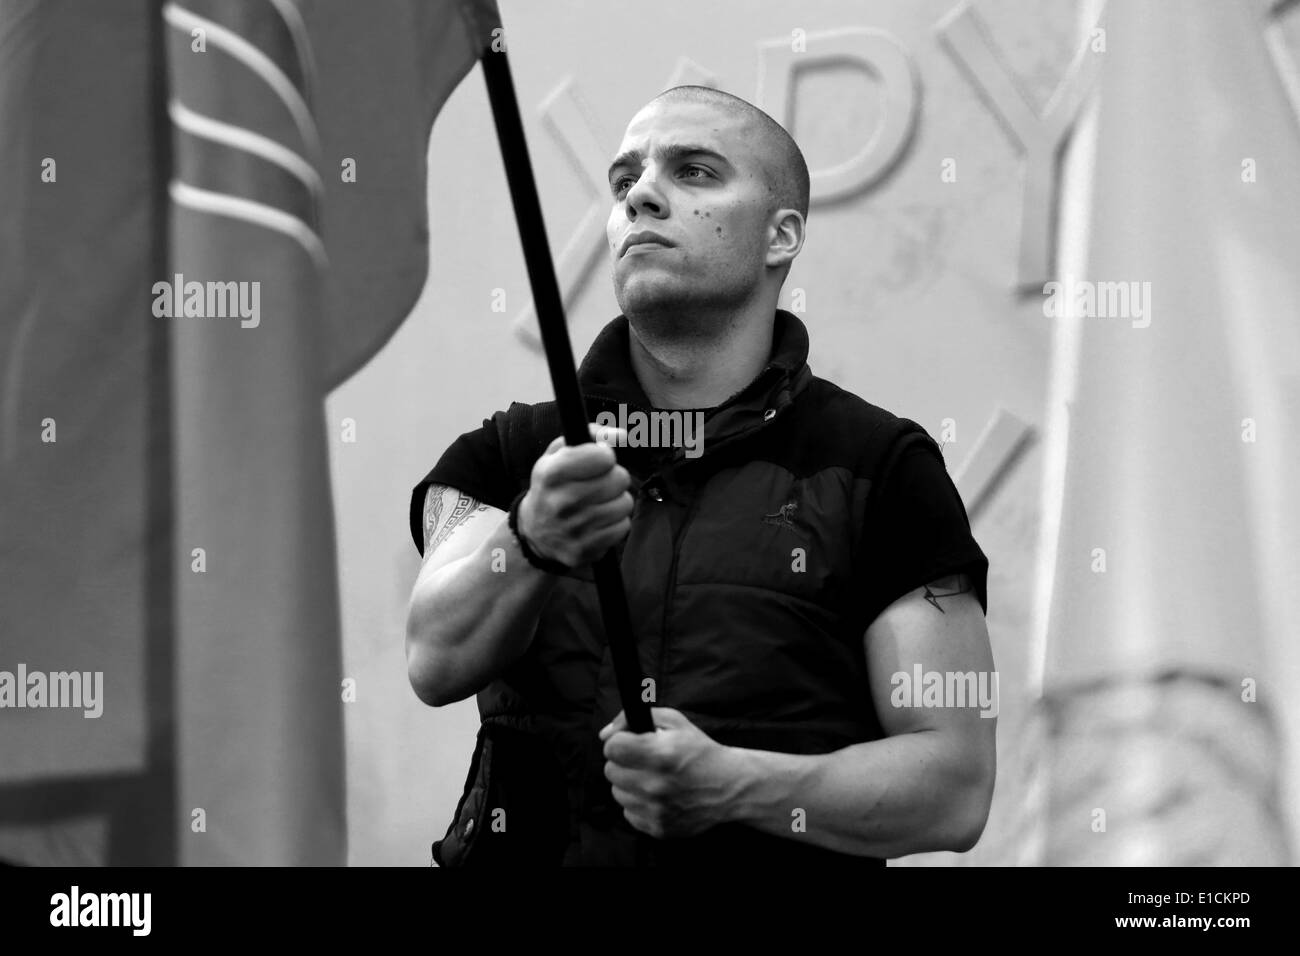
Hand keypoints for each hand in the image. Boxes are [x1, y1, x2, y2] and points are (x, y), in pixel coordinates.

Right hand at [519, 423, 632, 566]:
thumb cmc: (554, 486)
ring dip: (616, 501)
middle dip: (613, 478)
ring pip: (624, 504)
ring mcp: (573, 529)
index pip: (602, 456)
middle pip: (618, 479)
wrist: (535, 532)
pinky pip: (622, 527)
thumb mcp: (559, 455)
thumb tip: (622, 435)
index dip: (604, 456)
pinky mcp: (585, 549)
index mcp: (551, 473)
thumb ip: (591, 436)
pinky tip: (599, 521)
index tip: (598, 461)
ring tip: (599, 502)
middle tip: (599, 483)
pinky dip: (616, 523)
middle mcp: (561, 502)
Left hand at [599, 707, 740, 839]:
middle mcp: (656, 785)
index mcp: (660, 755)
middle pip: (610, 771)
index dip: (619, 741)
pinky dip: (639, 804)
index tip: (630, 742)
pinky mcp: (658, 828)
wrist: (729, 786)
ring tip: (652, 778)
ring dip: (629, 784)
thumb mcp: (674, 721)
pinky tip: (658, 796)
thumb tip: (605, 734)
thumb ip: (635, 718)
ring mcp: (657, 810)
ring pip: (618, 793)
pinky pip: (628, 813)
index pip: (612, 748)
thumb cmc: (700, 751)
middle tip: (644, 760)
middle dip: (624, 762)